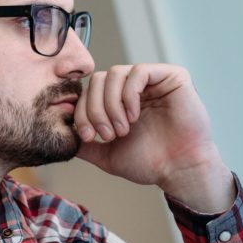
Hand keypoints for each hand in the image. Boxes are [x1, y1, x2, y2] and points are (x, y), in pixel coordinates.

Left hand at [73, 64, 232, 211]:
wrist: (180, 171)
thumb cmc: (150, 163)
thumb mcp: (108, 154)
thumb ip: (86, 144)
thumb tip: (63, 134)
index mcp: (121, 101)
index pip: (90, 91)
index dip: (83, 111)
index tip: (89, 137)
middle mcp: (136, 88)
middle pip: (99, 79)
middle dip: (96, 108)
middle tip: (107, 134)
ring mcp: (154, 80)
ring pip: (115, 73)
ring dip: (112, 103)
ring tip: (123, 128)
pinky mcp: (172, 77)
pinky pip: (140, 71)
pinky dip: (130, 94)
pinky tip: (134, 115)